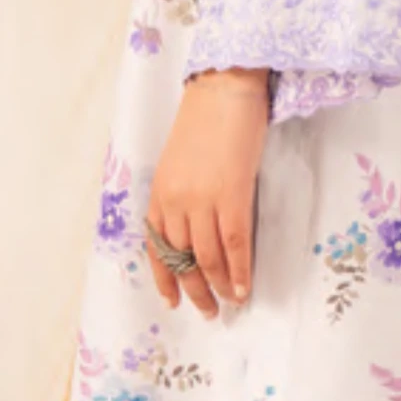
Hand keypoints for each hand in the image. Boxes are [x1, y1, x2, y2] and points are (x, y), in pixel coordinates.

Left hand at [145, 67, 269, 317]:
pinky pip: (234, 245)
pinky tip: (243, 287)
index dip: (165, 278)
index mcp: (159, 193)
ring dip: (217, 287)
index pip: (157, 247)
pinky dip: (238, 271)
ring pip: (207, 258)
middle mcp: (175, 202)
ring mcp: (202, 201)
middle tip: (206, 310)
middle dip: (194, 290)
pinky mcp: (231, 196)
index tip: (172, 300)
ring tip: (228, 304)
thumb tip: (195, 227)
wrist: (223, 90)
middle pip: (182, 259)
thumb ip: (181, 194)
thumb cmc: (205, 120)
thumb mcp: (179, 162)